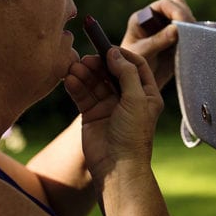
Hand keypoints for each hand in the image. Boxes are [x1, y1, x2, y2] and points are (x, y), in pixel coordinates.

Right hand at [63, 47, 163, 182]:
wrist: (117, 168)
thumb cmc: (132, 136)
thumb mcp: (136, 100)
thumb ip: (126, 73)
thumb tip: (114, 52)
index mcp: (146, 94)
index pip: (135, 65)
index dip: (121, 54)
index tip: (107, 47)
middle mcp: (128, 98)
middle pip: (112, 71)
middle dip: (99, 63)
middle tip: (86, 58)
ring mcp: (109, 106)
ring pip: (95, 82)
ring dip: (85, 73)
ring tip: (74, 68)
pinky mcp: (92, 115)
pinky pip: (83, 95)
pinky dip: (76, 86)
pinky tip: (69, 79)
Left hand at [120, 0, 194, 89]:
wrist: (137, 86)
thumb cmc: (131, 68)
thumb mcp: (142, 54)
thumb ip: (157, 41)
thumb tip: (176, 28)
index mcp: (143, 18)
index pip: (164, 5)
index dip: (176, 10)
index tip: (184, 23)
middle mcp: (157, 20)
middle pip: (178, 7)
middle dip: (187, 16)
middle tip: (193, 31)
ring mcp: (169, 30)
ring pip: (187, 20)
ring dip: (193, 28)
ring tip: (194, 41)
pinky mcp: (179, 42)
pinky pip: (191, 35)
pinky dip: (195, 38)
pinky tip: (195, 47)